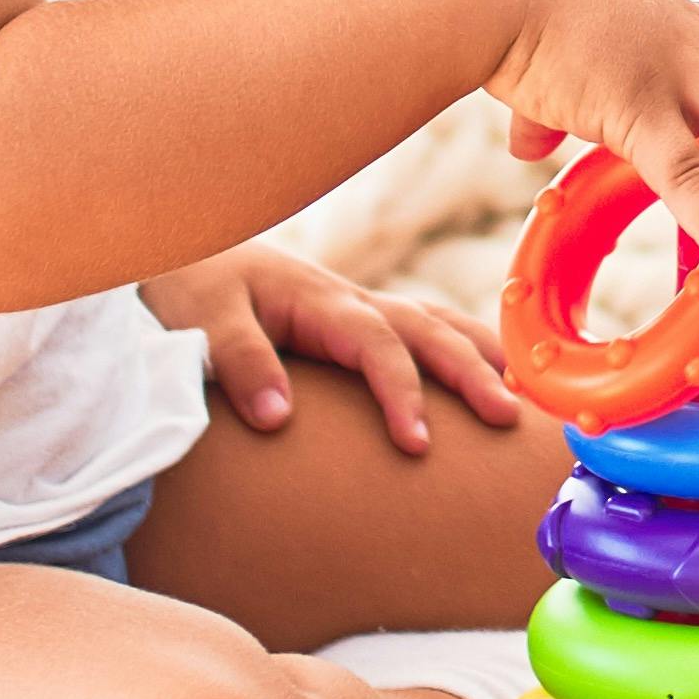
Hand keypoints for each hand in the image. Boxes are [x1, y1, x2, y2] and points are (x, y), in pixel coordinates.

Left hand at [146, 240, 517, 450]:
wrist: (173, 253)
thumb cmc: (185, 289)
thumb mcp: (200, 323)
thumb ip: (240, 362)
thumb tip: (279, 418)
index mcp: (317, 300)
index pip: (377, 345)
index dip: (402, 393)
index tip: (419, 445)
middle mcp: (348, 300)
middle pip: (427, 329)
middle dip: (471, 372)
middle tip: (509, 420)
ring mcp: (354, 307)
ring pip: (434, 321)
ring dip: (481, 353)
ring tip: (525, 395)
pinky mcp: (350, 320)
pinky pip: (419, 327)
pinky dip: (459, 344)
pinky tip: (484, 373)